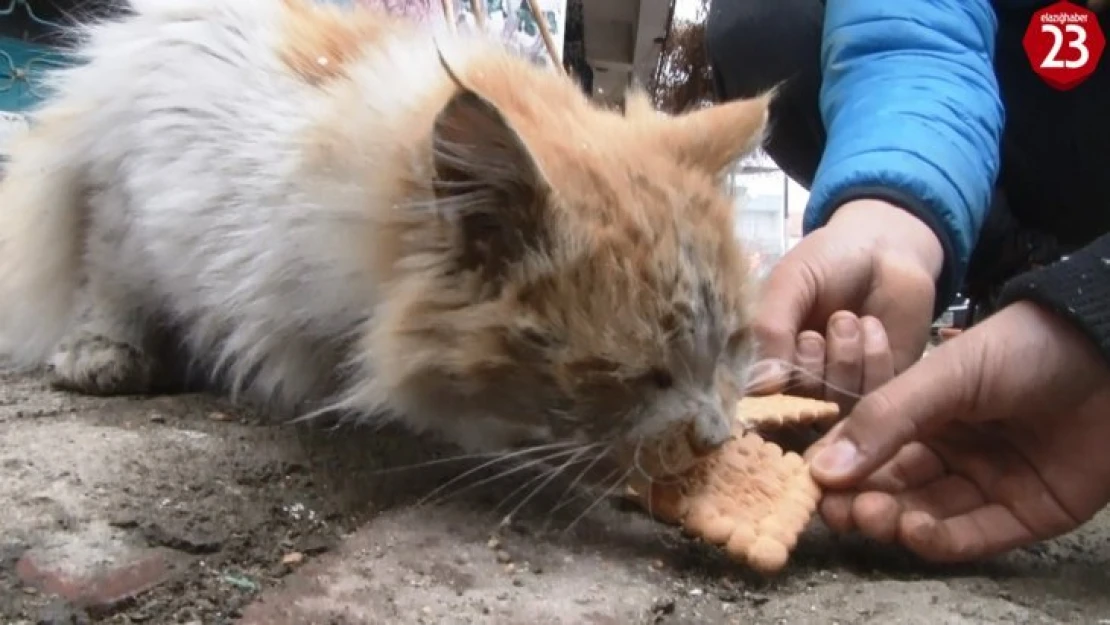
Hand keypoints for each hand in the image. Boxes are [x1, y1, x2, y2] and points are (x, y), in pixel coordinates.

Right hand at [752, 199, 942, 409]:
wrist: (886, 246)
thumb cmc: (827, 261)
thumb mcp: (787, 283)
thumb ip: (770, 329)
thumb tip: (763, 387)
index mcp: (771, 356)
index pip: (761, 398)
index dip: (773, 387)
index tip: (793, 344)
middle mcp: (804, 379)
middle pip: (801, 408)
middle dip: (811, 367)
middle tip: (820, 329)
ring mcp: (845, 385)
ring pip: (839, 403)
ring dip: (844, 360)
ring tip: (849, 320)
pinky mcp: (886, 384)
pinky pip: (877, 396)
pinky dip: (874, 361)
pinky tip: (873, 328)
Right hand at [808, 301, 1109, 561]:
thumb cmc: (1024, 348)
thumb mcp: (943, 376)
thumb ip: (884, 419)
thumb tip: (820, 469)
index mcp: (925, 412)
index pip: (870, 448)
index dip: (839, 467)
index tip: (810, 482)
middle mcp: (952, 450)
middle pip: (893, 488)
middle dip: (862, 501)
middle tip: (838, 511)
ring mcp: (988, 483)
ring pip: (926, 515)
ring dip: (894, 521)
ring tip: (875, 517)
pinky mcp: (1024, 514)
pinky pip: (972, 536)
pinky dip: (939, 540)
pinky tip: (913, 528)